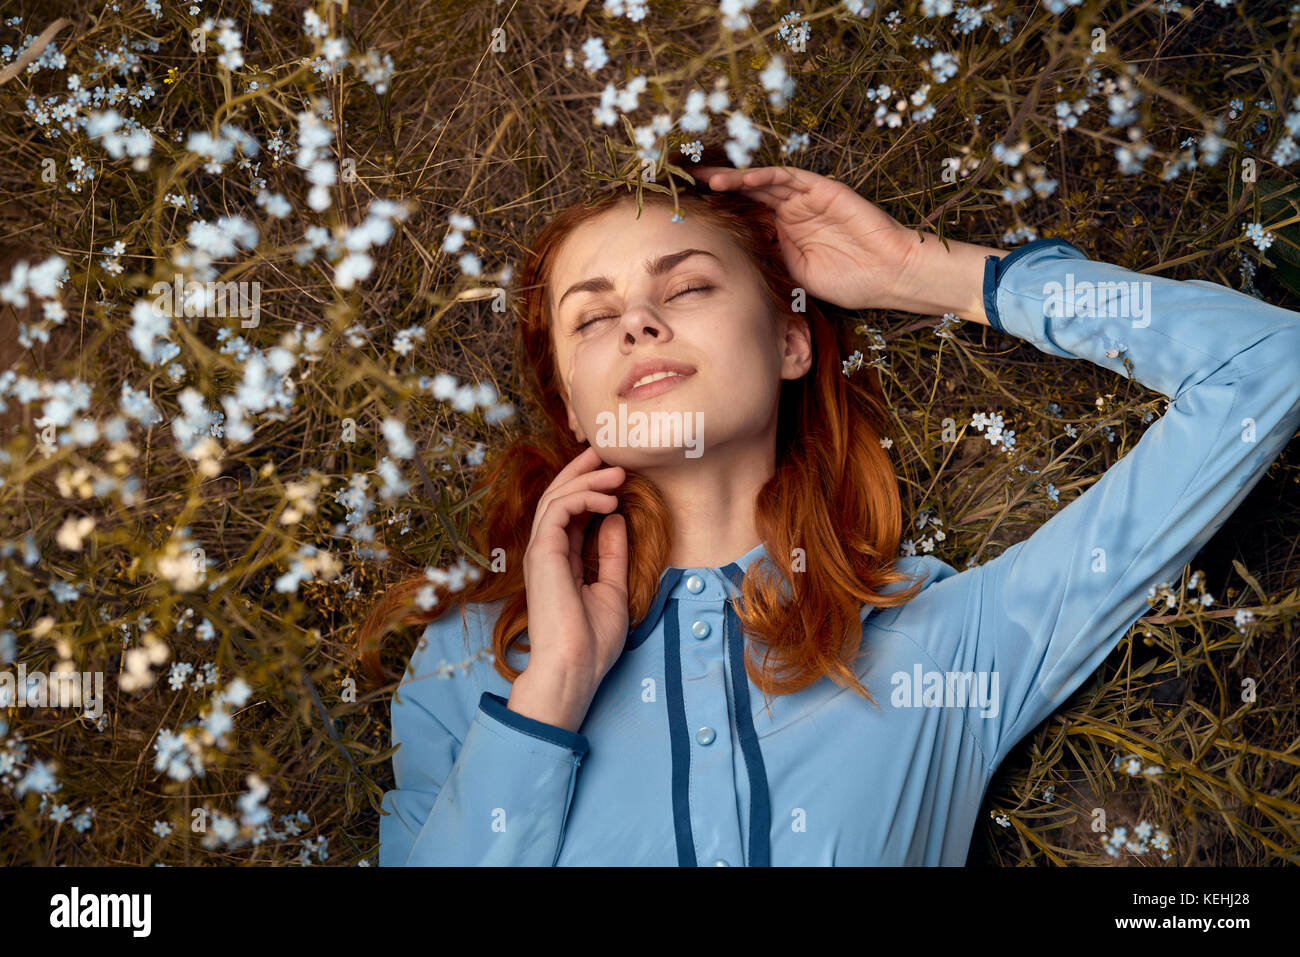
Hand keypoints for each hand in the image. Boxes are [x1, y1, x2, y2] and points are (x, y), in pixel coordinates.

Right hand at [521, 445, 628, 689]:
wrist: (574, 668)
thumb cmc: (592, 641)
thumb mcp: (612, 589)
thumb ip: (612, 554)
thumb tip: (615, 520)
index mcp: (561, 562)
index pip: (571, 514)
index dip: (591, 489)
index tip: (616, 475)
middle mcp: (547, 553)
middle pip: (558, 498)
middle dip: (583, 472)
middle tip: (608, 454)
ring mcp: (541, 552)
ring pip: (556, 498)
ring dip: (587, 480)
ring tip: (617, 472)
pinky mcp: (542, 553)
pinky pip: (557, 511)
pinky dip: (583, 498)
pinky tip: (609, 501)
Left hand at [691, 163, 1005, 323]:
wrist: (887, 275)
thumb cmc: (848, 281)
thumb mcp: (795, 277)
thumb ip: (768, 264)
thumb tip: (731, 265)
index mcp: (782, 233)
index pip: (743, 216)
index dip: (717, 213)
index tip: (687, 214)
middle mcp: (790, 212)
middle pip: (747, 194)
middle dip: (717, 189)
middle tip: (686, 185)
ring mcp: (806, 199)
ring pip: (763, 183)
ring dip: (735, 179)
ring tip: (707, 179)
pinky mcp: (822, 189)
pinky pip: (789, 178)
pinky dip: (765, 177)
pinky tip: (743, 179)